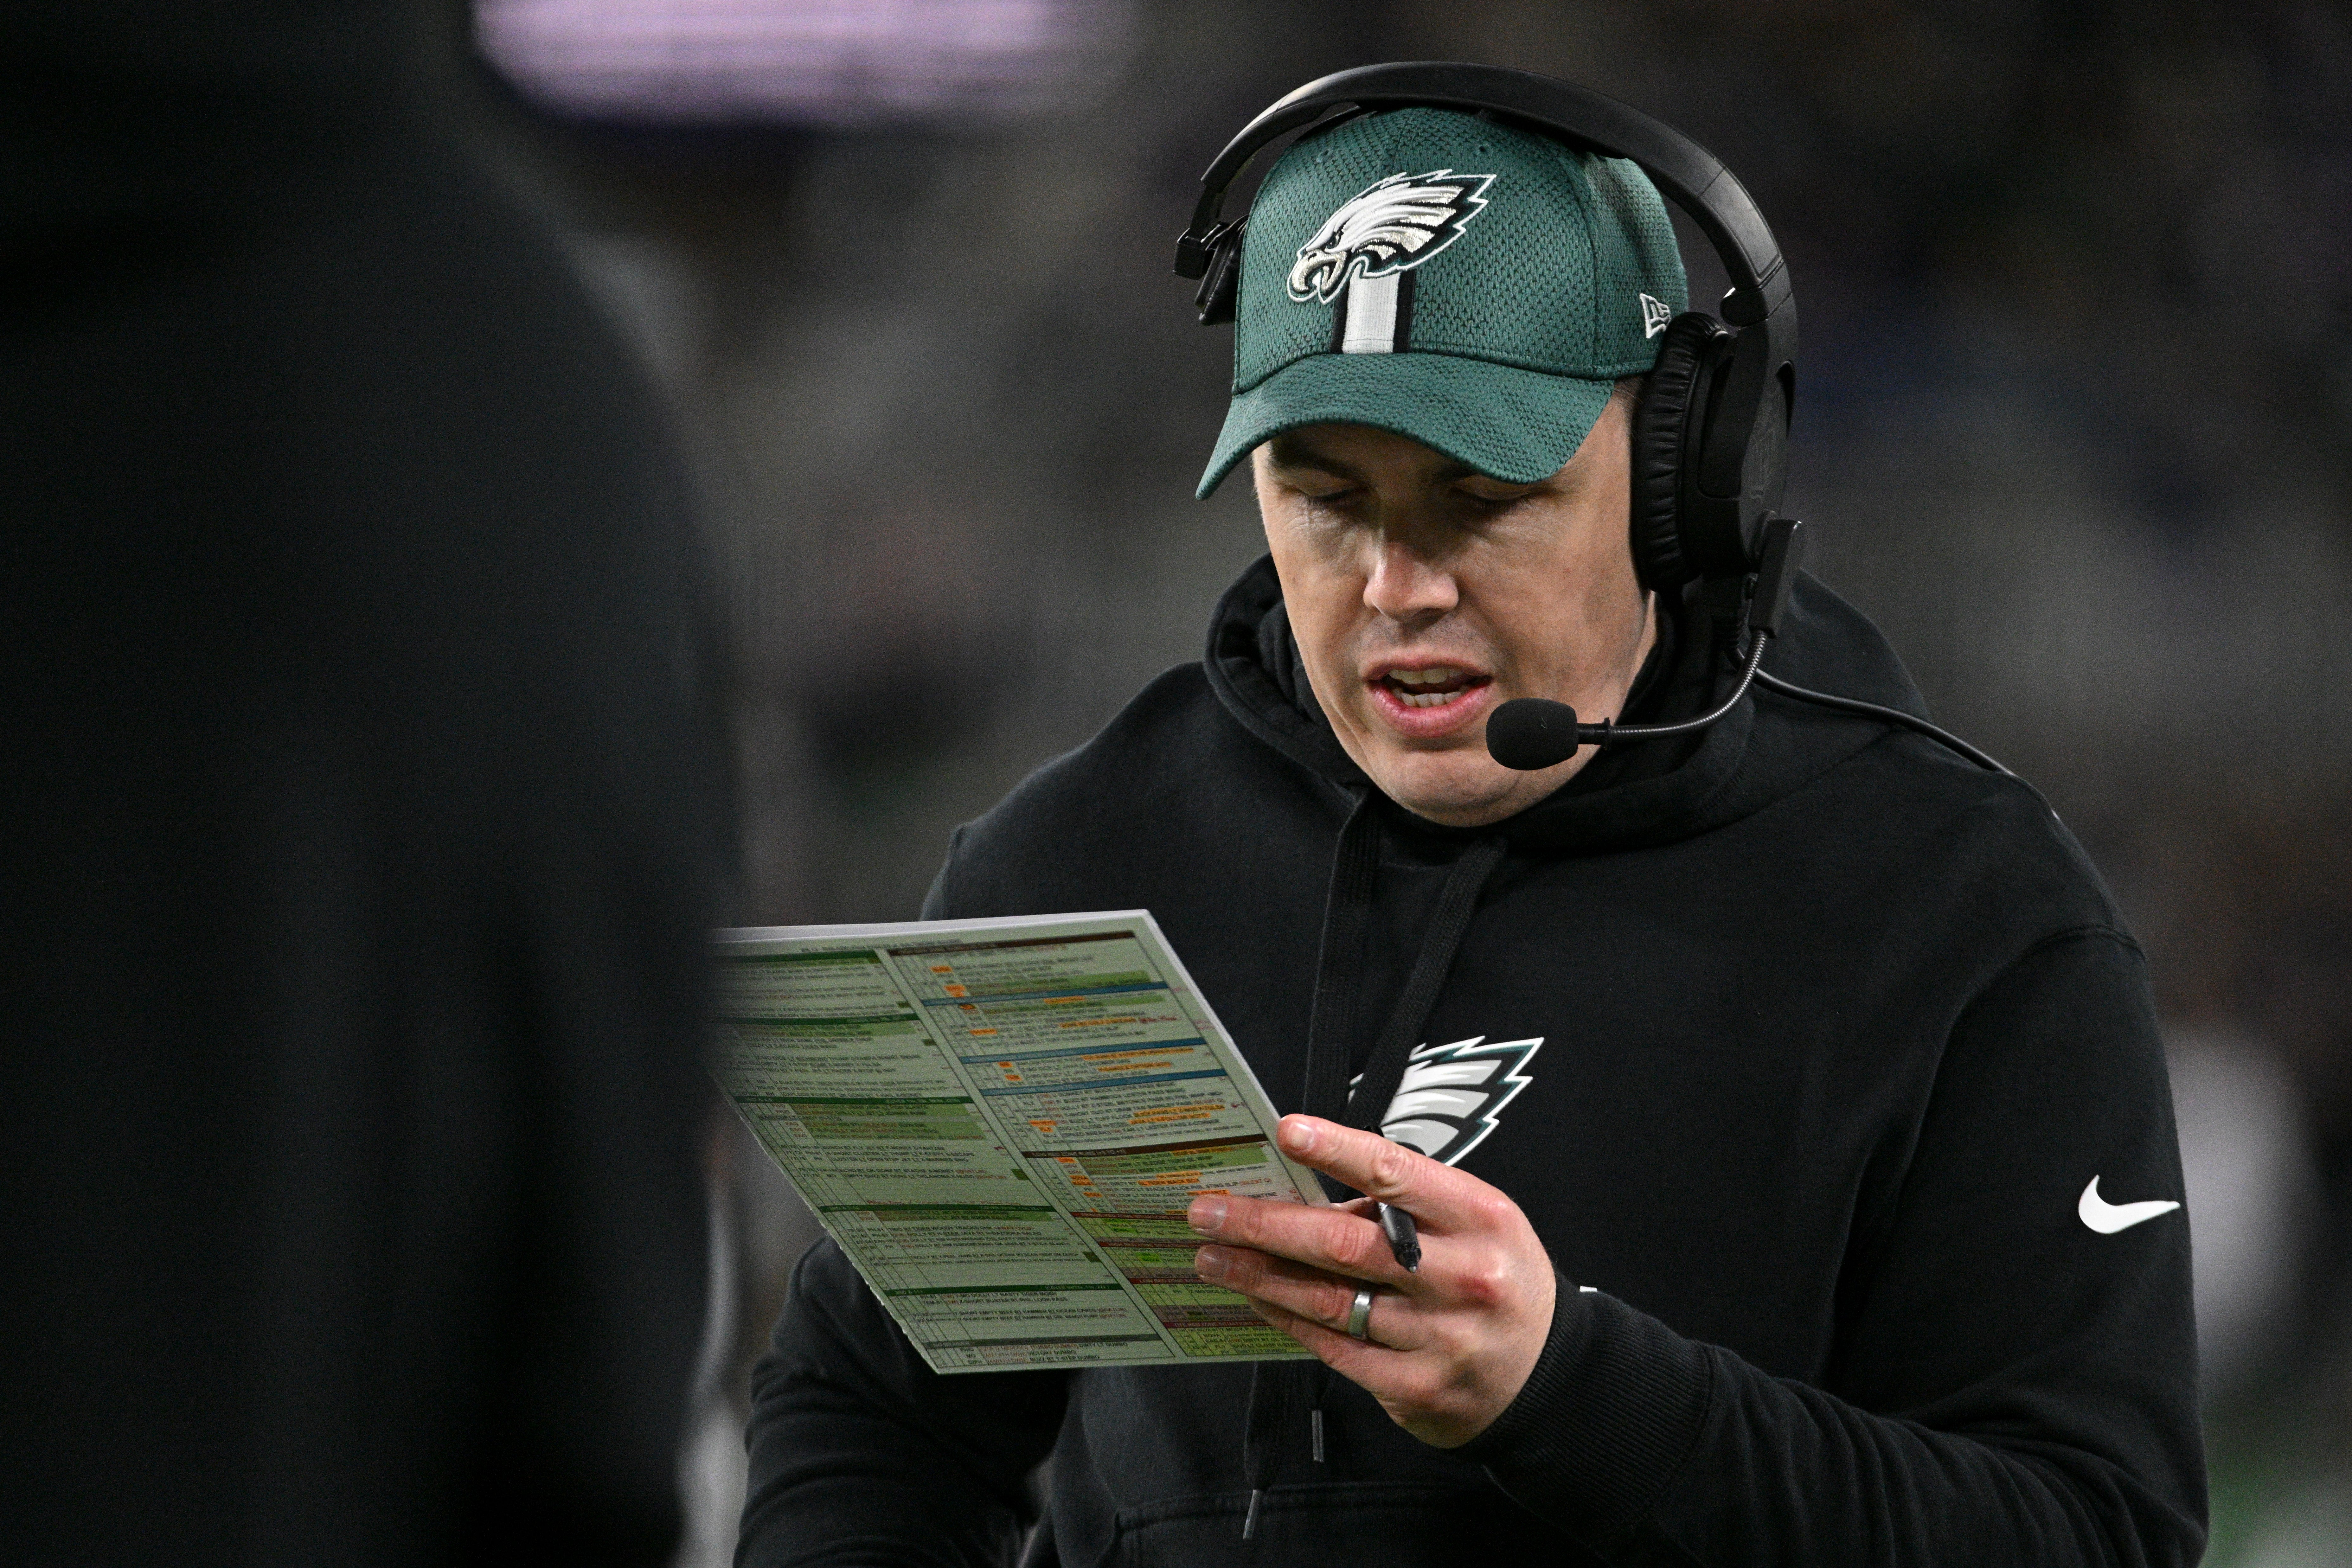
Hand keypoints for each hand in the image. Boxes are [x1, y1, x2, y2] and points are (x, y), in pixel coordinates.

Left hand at [1189, 1114, 1556, 1447]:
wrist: (1545, 1373)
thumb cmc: (1495, 1275)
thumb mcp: (1474, 1221)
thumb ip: (1404, 1204)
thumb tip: (1307, 1194)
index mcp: (1480, 1217)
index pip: (1398, 1174)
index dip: (1338, 1149)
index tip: (1286, 1129)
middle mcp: (1461, 1276)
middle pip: (1344, 1244)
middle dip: (1264, 1225)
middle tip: (1208, 1210)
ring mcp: (1439, 1337)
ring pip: (1329, 1300)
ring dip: (1259, 1275)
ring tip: (1212, 1255)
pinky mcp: (1415, 1386)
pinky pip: (1336, 1348)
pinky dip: (1289, 1320)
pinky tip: (1258, 1298)